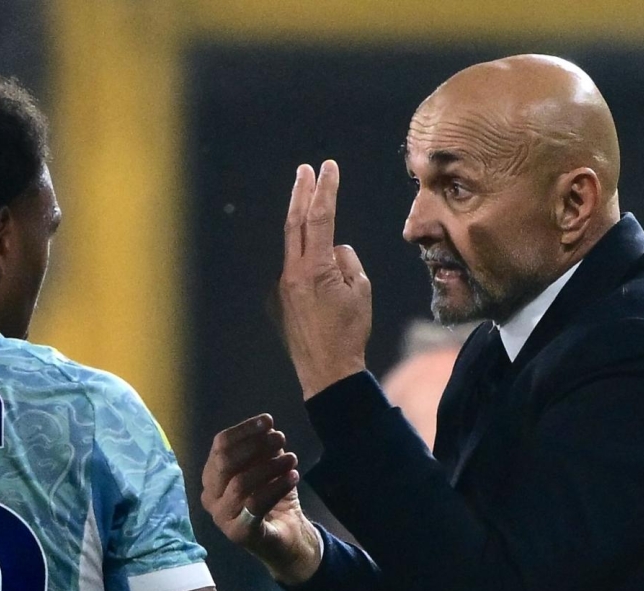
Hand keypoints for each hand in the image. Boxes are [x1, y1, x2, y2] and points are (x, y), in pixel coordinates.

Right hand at [202, 415, 322, 585]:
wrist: (287, 537)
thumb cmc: (273, 498)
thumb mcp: (267, 467)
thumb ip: (263, 449)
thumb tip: (267, 427)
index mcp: (211, 477)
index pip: (219, 446)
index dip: (244, 430)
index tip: (268, 420)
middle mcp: (209, 497)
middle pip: (224, 462)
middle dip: (255, 446)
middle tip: (281, 439)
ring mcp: (221, 517)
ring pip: (240, 483)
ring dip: (270, 466)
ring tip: (291, 460)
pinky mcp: (239, 533)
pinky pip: (255, 504)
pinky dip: (277, 486)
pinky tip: (293, 477)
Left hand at [279, 161, 372, 398]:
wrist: (326, 370)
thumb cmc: (349, 332)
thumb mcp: (360, 290)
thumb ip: (347, 261)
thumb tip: (335, 250)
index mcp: (314, 269)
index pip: (319, 218)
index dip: (324, 190)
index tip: (328, 167)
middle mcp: (293, 273)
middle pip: (294, 223)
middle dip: (301, 193)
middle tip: (305, 169)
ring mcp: (284, 286)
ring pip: (294, 245)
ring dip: (305, 224)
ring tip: (312, 205)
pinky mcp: (283, 298)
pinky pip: (298, 268)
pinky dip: (308, 258)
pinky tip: (323, 268)